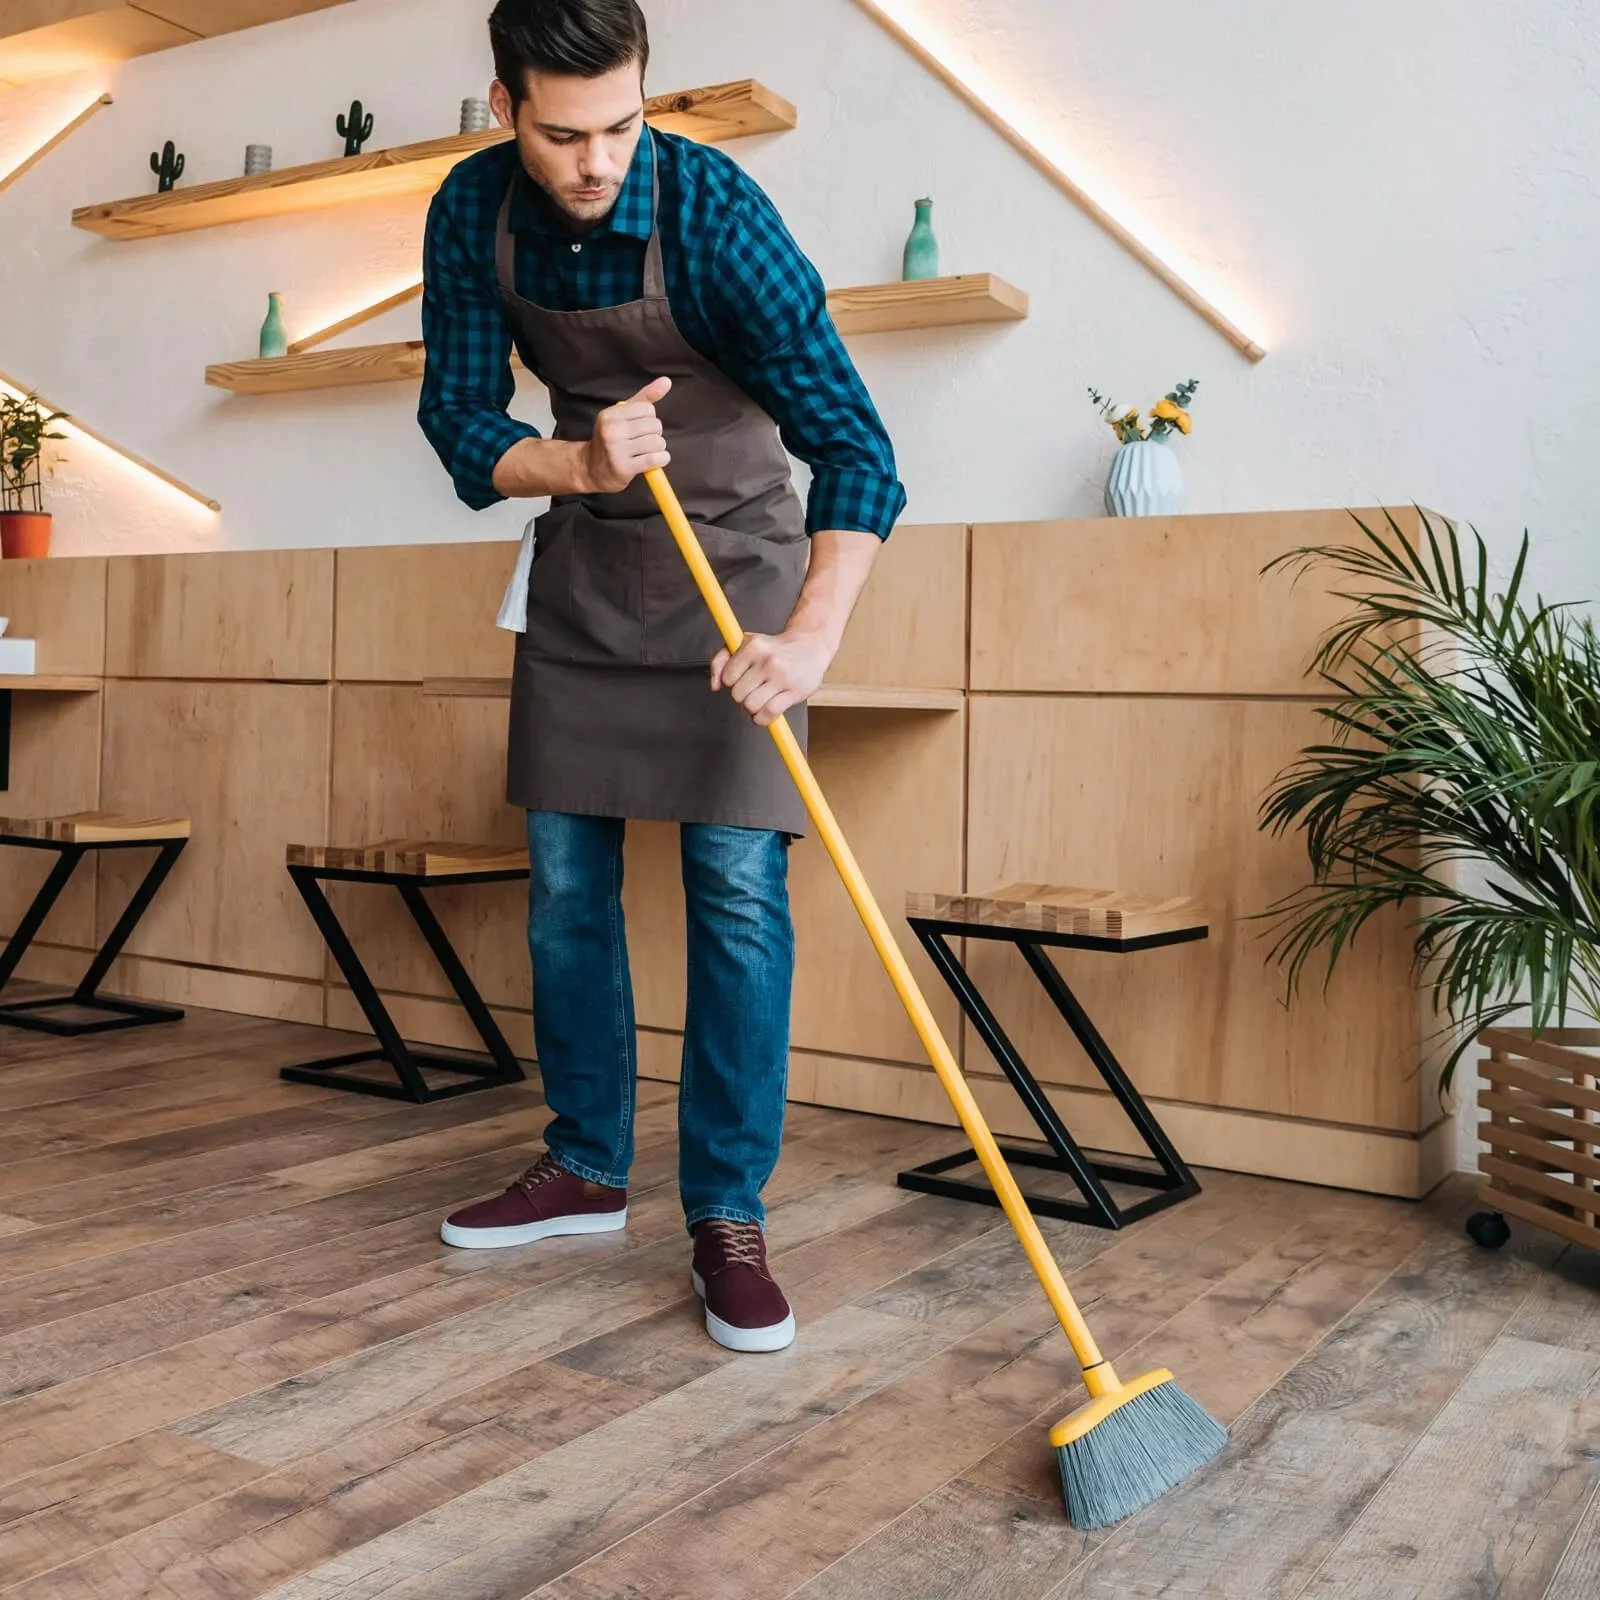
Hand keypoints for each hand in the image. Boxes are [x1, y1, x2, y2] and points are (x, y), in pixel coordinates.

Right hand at [580, 377, 671, 493]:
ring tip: (647, 451)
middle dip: (655, 434)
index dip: (650, 419)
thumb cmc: (611, 439)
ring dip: (659, 449)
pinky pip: (654, 459)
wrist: (591, 469)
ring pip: (657, 442)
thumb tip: (667, 381)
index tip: (640, 427)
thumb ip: (645, 397)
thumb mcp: (623, 415)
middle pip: (655, 426)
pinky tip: (655, 460)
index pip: (648, 409)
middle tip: (643, 441)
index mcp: (611, 415)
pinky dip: (661, 459)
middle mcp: (612, 430)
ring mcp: (617, 450)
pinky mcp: (624, 468)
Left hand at [712, 629, 835, 726]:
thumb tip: (715, 685)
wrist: (810, 645)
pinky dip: (763, 719)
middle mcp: (767, 660)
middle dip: (742, 697)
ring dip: (752, 709)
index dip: (732, 682)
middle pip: (738, 694)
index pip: (727, 678)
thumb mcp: (745, 643)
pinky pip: (769, 713)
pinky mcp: (794, 691)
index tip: (742, 679)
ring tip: (760, 700)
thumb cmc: (774, 647)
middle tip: (752, 691)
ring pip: (751, 706)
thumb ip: (722, 660)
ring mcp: (782, 676)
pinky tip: (766, 712)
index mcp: (753, 646)